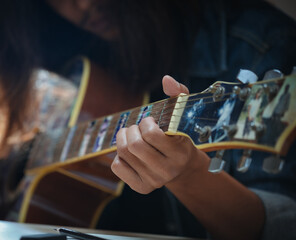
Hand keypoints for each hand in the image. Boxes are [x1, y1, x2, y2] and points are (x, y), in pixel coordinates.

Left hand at [111, 75, 208, 193]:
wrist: (182, 167)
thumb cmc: (179, 136)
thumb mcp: (182, 116)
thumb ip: (178, 94)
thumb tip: (166, 79)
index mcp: (180, 153)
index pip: (151, 134)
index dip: (146, 123)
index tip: (150, 122)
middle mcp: (167, 171)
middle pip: (134, 145)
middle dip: (131, 130)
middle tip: (137, 128)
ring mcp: (154, 181)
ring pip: (123, 153)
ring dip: (123, 138)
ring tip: (131, 135)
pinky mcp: (141, 187)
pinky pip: (117, 166)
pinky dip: (119, 155)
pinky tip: (130, 153)